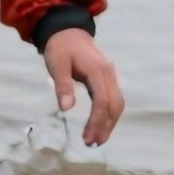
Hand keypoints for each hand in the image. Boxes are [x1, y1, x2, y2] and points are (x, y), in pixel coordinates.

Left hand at [44, 30, 123, 147]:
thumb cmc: (59, 47)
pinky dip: (108, 114)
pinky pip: (112, 99)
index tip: (87, 138)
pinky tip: (100, 124)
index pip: (102, 102)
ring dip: (109, 122)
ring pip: (117, 104)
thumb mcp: (56, 64)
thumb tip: (66, 109)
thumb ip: (63, 85)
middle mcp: (109, 74)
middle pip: (115, 105)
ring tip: (97, 139)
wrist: (67, 30)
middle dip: (106, 126)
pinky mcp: (107, 78)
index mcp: (98, 71)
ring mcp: (110, 76)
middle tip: (93, 144)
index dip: (96, 122)